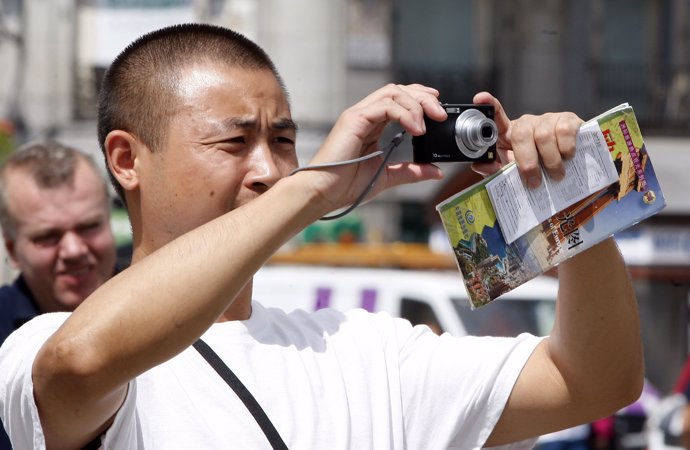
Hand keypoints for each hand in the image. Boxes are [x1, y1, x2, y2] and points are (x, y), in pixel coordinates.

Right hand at [305, 84, 446, 213]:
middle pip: (398, 91)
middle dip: (422, 98)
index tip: (437, 109)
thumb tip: (436, 171)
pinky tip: (414, 129)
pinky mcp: (354, 119)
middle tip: (440, 114)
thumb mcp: (386, 177)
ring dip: (415, 104)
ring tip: (428, 124)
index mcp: (371, 125)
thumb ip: (410, 172)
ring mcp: (358, 115)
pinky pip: (384, 106)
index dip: (419, 98)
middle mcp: (365, 115)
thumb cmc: (345, 186)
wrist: (323, 193)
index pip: (398, 100)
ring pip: (392, 93)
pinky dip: (404, 114)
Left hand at [470, 92, 582, 187]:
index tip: (480, 98)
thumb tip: (480, 165)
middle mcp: (527, 123)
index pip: (496, 117)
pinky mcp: (568, 119)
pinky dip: (566, 150)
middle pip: (521, 134)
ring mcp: (547, 119)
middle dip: (527, 162)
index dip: (490, 106)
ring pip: (544, 137)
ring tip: (555, 176)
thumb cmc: (537, 168)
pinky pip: (564, 132)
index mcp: (509, 134)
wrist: (568, 166)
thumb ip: (496, 170)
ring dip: (550, 162)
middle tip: (534, 182)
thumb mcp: (515, 171)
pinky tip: (567, 158)